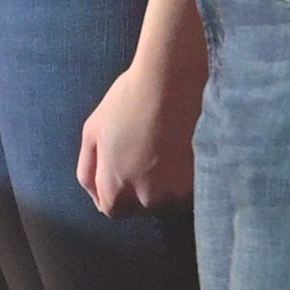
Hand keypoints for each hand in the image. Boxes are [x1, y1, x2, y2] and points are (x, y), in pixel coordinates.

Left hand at [77, 60, 202, 216]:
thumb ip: (88, 169)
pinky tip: (182, 148)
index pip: (111, 209)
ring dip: (164, 182)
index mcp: (116, 190)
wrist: (173, 81)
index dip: (113, 189)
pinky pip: (188, 187)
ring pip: (166, 198)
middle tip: (144, 152)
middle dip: (139, 186)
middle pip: (140, 205)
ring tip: (165, 149)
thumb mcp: (92, 131)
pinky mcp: (201, 182)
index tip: (120, 166)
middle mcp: (146, 201)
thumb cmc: (128, 100)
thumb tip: (95, 192)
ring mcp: (176, 193)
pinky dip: (184, 174)